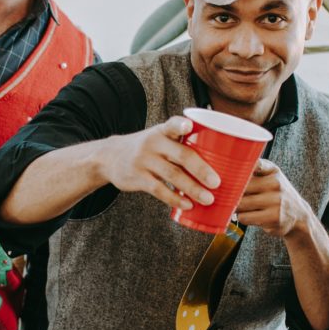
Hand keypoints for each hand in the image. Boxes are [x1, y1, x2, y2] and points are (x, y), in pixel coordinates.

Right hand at [95, 116, 219, 211]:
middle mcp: (153, 143)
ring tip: (208, 199)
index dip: (181, 124)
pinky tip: (187, 205)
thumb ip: (181, 145)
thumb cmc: (146, 149)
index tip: (188, 125)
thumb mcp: (158, 138)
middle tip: (217, 183)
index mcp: (162, 131)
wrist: (109, 157)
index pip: (172, 124)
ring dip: (193, 188)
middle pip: (181, 155)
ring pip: (172, 175)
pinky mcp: (137, 177)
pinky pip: (159, 190)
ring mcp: (144, 160)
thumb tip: (218, 165)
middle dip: (201, 170)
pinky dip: (174, 198)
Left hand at [232, 159, 311, 239]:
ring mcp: (275, 203)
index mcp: (272, 171)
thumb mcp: (272, 175)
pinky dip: (242, 217)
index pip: (253, 165)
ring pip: (240, 204)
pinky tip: (248, 214)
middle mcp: (275, 185)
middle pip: (240, 188)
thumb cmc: (278, 192)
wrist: (299, 215)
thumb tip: (226, 166)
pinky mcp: (273, 219)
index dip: (238, 168)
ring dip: (235, 206)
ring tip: (239, 205)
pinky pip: (244, 217)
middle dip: (230, 192)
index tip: (228, 172)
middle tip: (226, 194)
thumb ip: (254, 167)